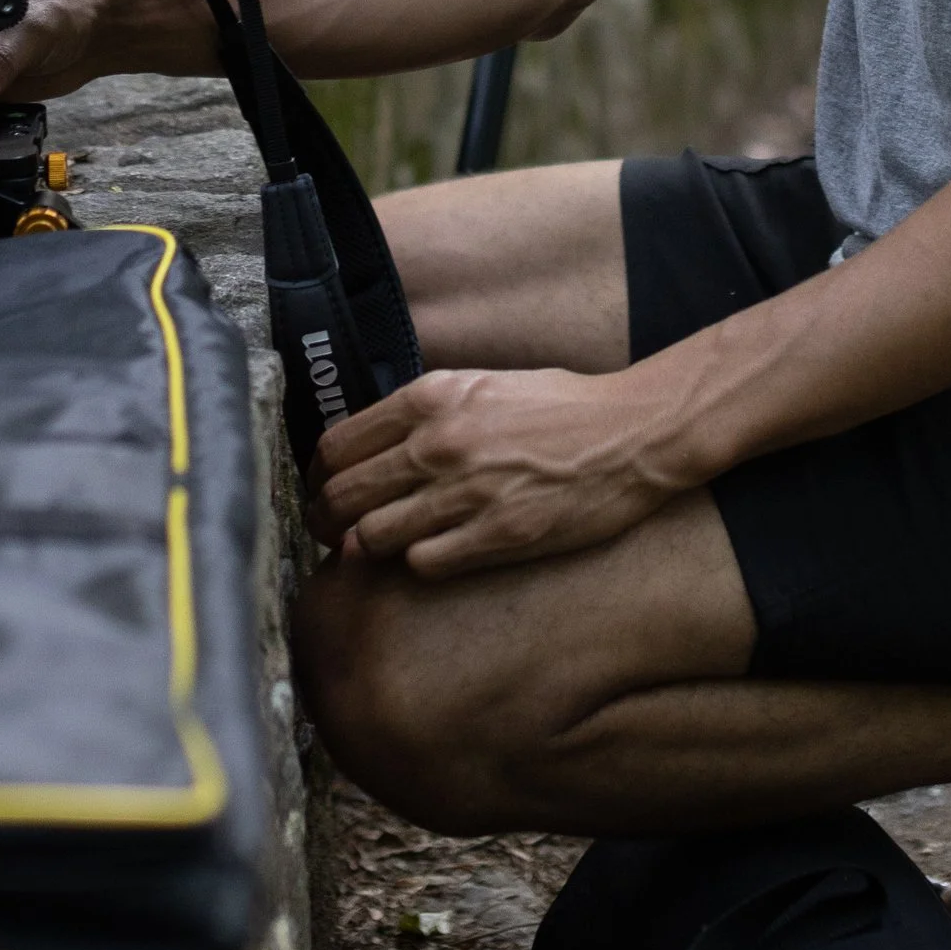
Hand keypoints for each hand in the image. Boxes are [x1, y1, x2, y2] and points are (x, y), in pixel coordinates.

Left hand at [306, 364, 681, 577]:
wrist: (632, 433)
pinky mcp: (498, 535)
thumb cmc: (561, 407)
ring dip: (366, 550)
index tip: (321, 491)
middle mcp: (440, 442)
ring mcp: (467, 491)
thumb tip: (374, 449)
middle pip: (343, 495)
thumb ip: (426, 413)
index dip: (318, 477)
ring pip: (373, 537)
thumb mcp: (482, 385)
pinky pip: (423, 564)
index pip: (337, 445)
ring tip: (371, 554)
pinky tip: (429, 556)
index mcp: (432, 397)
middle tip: (328, 533)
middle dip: (325, 520)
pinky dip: (416, 565)